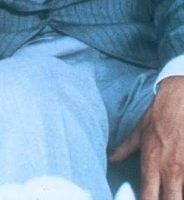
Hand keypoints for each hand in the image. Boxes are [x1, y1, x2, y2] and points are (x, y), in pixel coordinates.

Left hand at [109, 76, 183, 199]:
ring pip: (183, 193)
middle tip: (163, 197)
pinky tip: (182, 185)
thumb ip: (125, 149)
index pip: (148, 195)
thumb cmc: (158, 115)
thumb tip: (111, 158)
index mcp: (152, 163)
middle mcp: (170, 170)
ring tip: (172, 191)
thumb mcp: (138, 132)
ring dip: (177, 193)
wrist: (180, 99)